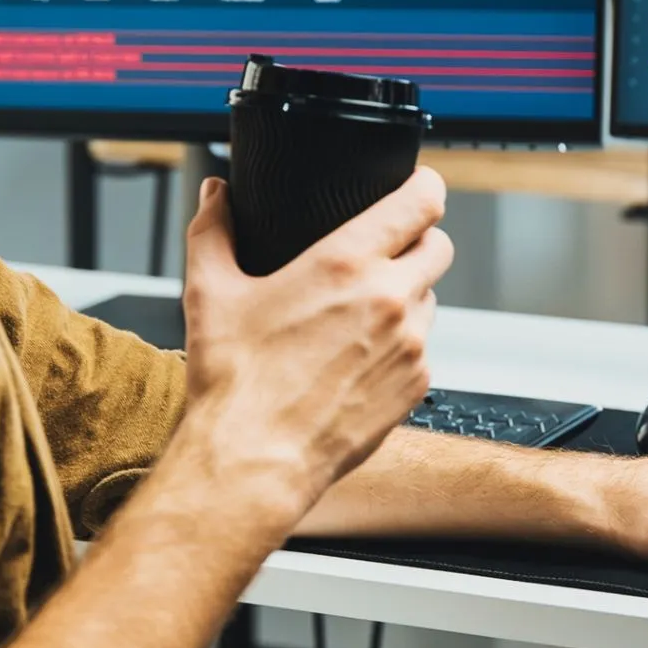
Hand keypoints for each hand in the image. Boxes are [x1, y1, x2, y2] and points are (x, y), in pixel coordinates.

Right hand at [175, 170, 454, 517]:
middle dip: (417, 241)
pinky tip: (359, 357)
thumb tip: (215, 194)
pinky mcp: (416, 385)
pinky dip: (400, 345)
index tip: (417, 187)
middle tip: (383, 252)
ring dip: (408, 296)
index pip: (422, 201)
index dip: (425, 186)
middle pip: (438, 246)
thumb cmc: (234, 382)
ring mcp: (410, 345)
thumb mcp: (209, 292)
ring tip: (360, 314)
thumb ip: (213, 230)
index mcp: (345, 263)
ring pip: (430, 298)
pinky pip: (422, 348)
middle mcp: (390, 299)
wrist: (254, 460)